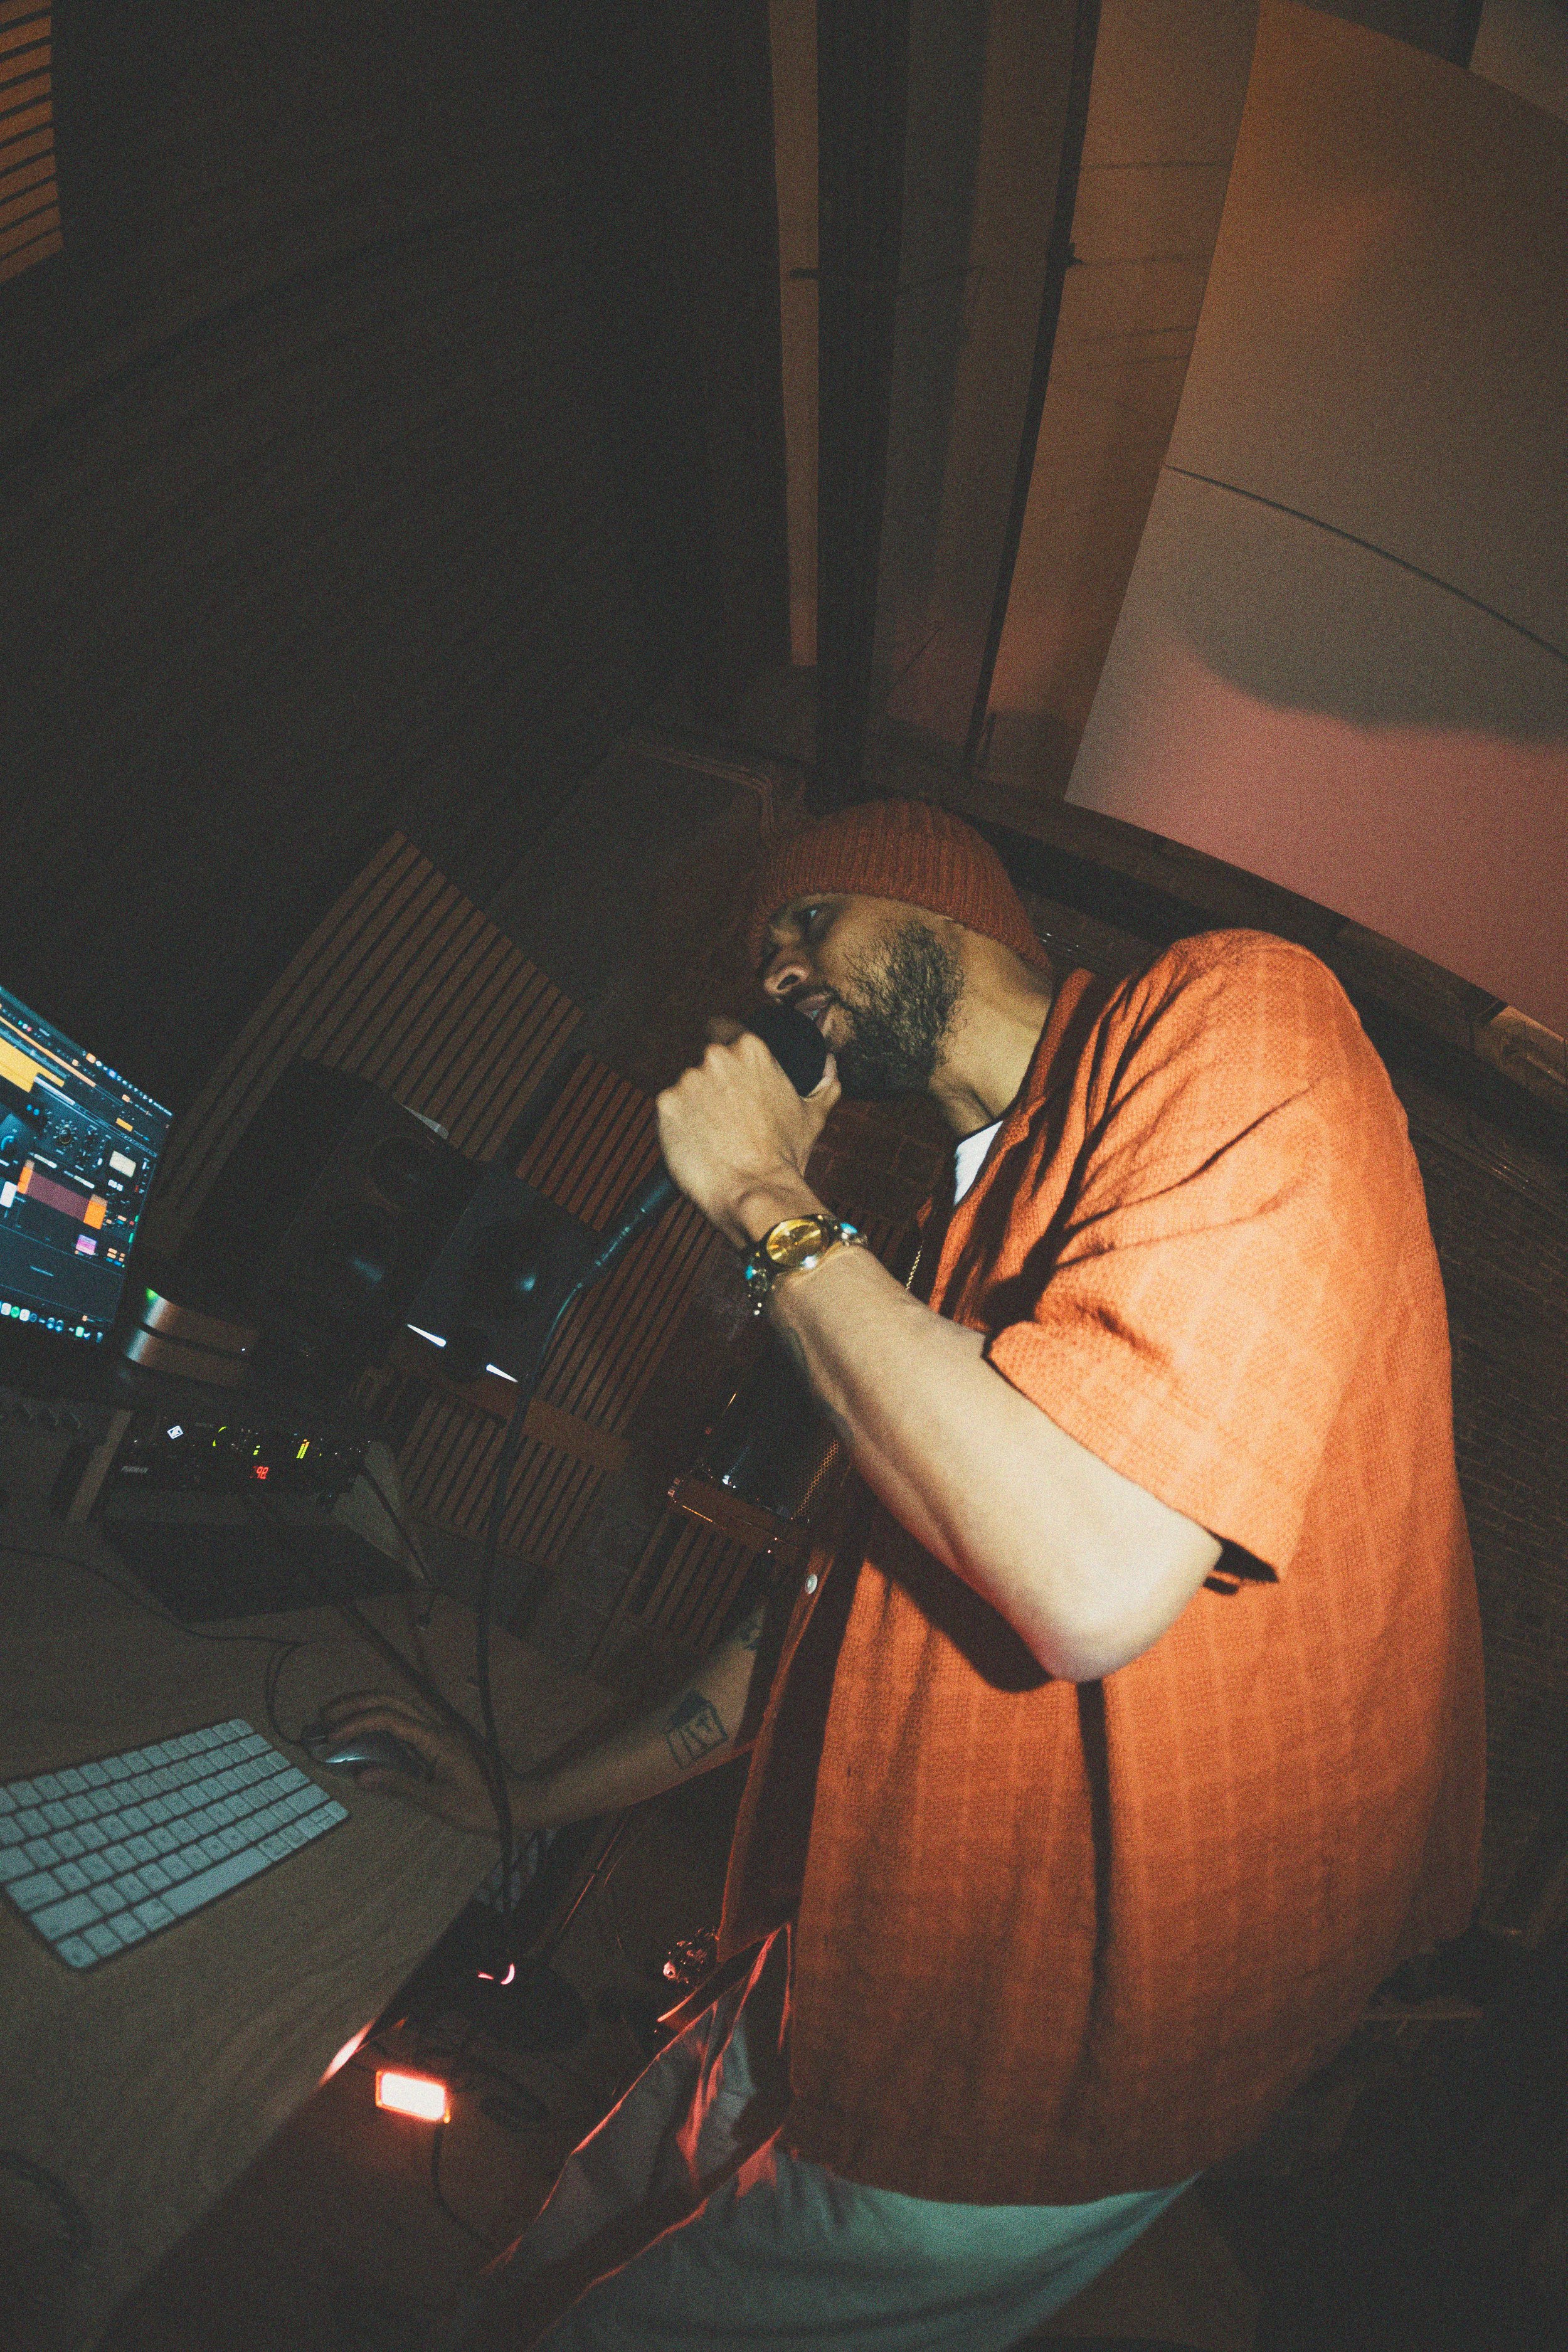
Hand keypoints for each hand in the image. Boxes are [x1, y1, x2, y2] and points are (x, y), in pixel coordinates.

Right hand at [312, 1690, 546, 1839]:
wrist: (517, 1803)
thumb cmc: (481, 1806)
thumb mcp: (439, 1802)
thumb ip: (400, 1786)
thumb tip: (361, 1777)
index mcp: (435, 1738)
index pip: (389, 1719)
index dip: (358, 1723)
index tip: (333, 1735)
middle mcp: (437, 1727)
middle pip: (391, 1701)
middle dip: (356, 1704)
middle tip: (325, 1716)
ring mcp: (439, 1732)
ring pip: (399, 1707)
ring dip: (367, 1708)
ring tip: (338, 1719)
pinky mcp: (440, 1741)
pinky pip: (406, 1721)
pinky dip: (380, 1720)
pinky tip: (366, 1734)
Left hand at [656, 1026, 839, 1247]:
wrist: (754, 1191)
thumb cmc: (783, 1157)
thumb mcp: (812, 1116)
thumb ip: (824, 1085)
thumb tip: (830, 1067)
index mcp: (751, 1049)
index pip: (723, 1029)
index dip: (722, 1048)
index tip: (725, 1072)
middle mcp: (716, 1057)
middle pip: (704, 1062)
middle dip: (711, 1084)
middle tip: (726, 1115)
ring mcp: (688, 1079)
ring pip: (685, 1087)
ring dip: (693, 1105)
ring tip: (713, 1135)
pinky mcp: (665, 1104)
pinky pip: (668, 1110)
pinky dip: (677, 1124)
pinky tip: (695, 1143)